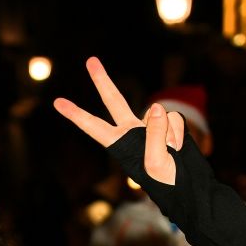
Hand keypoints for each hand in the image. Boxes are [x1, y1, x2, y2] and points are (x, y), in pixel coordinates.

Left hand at [53, 56, 185, 185]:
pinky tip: (179, 148)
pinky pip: (174, 118)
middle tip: (90, 60)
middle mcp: (131, 131)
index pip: (93, 126)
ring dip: (168, 134)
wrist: (188, 186)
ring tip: (171, 154)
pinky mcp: (168, 124)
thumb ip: (154, 134)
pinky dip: (179, 133)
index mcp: (120, 144)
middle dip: (102, 80)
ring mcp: (150, 126)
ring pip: (158, 114)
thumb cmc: (166, 181)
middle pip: (114, 100)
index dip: (76, 114)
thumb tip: (157, 107)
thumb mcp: (156, 162)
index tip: (57, 103)